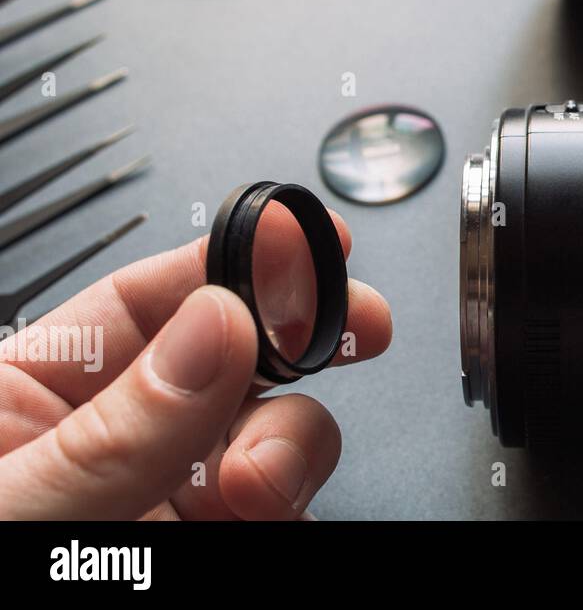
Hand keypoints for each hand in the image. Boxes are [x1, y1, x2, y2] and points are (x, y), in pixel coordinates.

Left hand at [0, 206, 391, 519]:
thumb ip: (116, 429)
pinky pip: (294, 499)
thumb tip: (217, 324)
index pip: (147, 297)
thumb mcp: (20, 507)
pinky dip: (300, 499)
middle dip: (303, 338)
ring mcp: (174, 494)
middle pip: (239, 352)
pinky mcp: (222, 537)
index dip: (236, 257)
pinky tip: (266, 514)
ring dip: (295, 442)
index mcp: (35, 399)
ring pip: (281, 427)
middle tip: (356, 326)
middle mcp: (117, 440)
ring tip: (257, 485)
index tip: (305, 237)